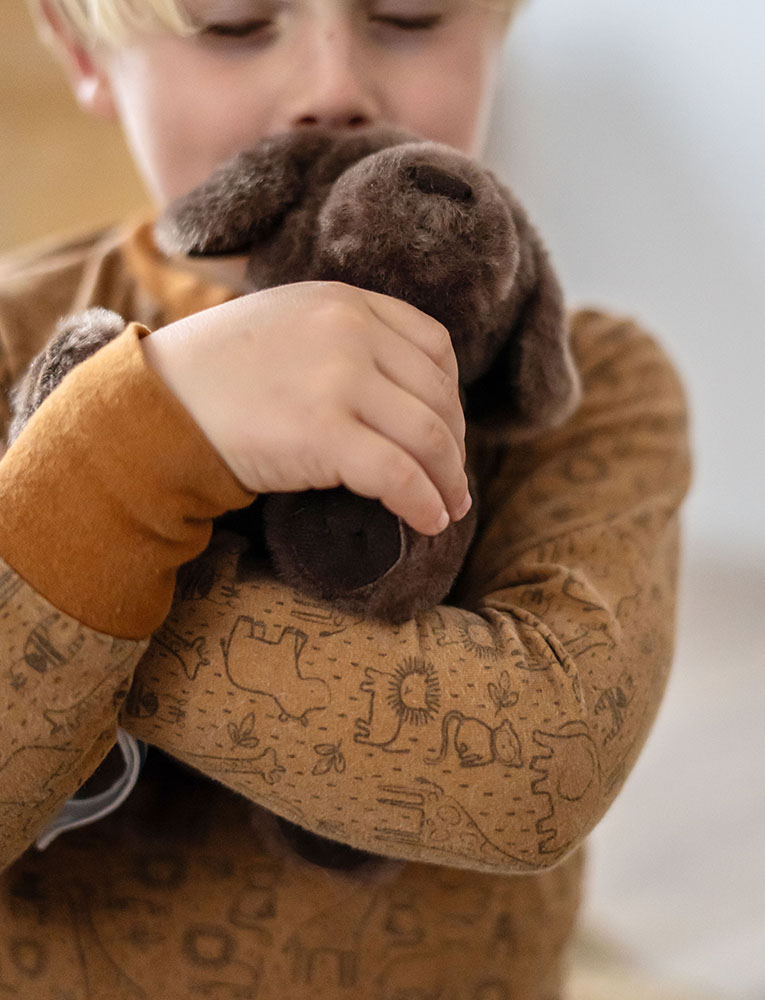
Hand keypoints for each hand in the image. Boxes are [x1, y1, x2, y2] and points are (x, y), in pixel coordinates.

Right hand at [140, 281, 470, 535]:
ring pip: (429, 437)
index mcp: (345, 301)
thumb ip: (341, 336)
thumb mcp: (286, 324)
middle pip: (439, 395)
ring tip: (449, 509)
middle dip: (455, 446)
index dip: (450, 396)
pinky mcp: (323, 433)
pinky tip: (429, 522)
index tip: (446, 432)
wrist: (156, 401)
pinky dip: (423, 502)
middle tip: (453, 481)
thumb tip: (397, 389)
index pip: (434, 346)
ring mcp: (338, 379)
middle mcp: (350, 331)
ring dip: (449, 480)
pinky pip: (398, 474)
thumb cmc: (217, 373)